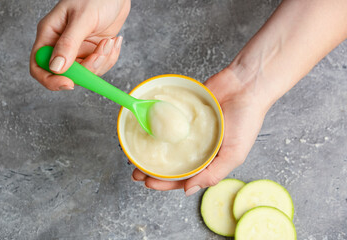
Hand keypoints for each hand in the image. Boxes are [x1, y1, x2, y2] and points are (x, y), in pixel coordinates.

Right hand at [30, 0, 129, 90]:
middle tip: (101, 50)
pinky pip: (101, 66)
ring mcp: (79, 50)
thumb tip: (56, 69)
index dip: (51, 80)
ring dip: (103, 61)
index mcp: (50, 35)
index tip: (69, 83)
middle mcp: (62, 46)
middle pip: (68, 74)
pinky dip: (110, 58)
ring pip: (88, 73)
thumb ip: (69, 43)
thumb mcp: (82, 19)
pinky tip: (114, 41)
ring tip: (110, 41)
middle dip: (88, 68)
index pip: (39, 66)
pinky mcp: (94, 52)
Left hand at [132, 67, 268, 195]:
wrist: (246, 85)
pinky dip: (154, 128)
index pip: (184, 177)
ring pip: (165, 143)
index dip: (166, 183)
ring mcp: (188, 129)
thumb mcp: (234, 154)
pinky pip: (165, 121)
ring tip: (133, 157)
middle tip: (135, 173)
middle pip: (171, 162)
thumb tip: (187, 191)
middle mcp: (197, 146)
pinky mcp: (182, 111)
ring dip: (150, 151)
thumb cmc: (246, 120)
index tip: (148, 183)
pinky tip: (143, 132)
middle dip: (153, 170)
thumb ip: (213, 174)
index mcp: (209, 159)